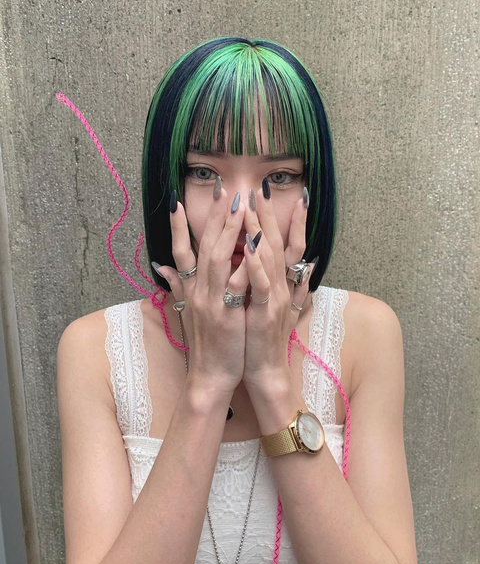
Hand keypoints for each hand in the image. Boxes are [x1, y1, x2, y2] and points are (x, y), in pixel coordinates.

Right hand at [156, 187, 248, 394]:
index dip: (178, 226)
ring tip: (237, 204)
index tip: (177, 199)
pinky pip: (235, 285)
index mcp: (192, 289)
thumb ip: (179, 285)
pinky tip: (254, 243)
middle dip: (212, 216)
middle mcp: (198, 291)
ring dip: (227, 230)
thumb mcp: (189, 312)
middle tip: (221, 188)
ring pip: (217, 259)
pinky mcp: (227, 315)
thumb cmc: (206, 342)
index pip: (181, 250)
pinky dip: (243, 264)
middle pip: (203, 246)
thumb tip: (161, 266)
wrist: (210, 375)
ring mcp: (211, 302)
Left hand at [242, 183, 312, 388]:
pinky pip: (261, 285)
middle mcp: (280, 286)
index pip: (282, 243)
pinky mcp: (265, 313)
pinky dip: (256, 264)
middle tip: (260, 187)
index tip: (270, 195)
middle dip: (268, 214)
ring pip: (269, 258)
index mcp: (278, 282)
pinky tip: (250, 245)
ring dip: (260, 230)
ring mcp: (274, 298)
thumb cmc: (264, 338)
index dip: (280, 218)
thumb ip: (290, 285)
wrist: (264, 370)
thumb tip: (306, 266)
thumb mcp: (276, 308)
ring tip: (252, 205)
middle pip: (275, 243)